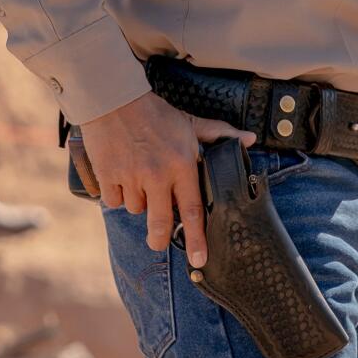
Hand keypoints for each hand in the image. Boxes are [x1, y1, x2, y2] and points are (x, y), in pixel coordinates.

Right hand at [76, 91, 253, 267]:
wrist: (113, 98)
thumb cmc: (154, 113)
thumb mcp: (189, 122)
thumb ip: (218, 134)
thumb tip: (248, 140)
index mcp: (181, 164)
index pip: (193, 210)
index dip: (198, 239)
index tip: (200, 259)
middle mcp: (157, 174)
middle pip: (160, 223)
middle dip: (159, 239)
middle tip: (159, 241)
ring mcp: (131, 177)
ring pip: (136, 210)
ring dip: (138, 202)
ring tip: (139, 181)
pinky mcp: (108, 176)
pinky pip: (114, 201)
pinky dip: (117, 194)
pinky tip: (121, 177)